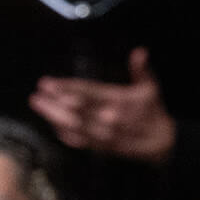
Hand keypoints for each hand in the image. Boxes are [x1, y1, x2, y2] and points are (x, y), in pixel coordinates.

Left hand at [28, 48, 175, 163]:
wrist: (163, 144)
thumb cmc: (153, 112)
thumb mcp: (150, 88)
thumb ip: (141, 69)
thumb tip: (140, 51)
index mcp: (118, 101)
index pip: (87, 93)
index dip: (66, 88)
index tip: (49, 83)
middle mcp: (108, 119)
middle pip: (75, 110)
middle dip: (54, 102)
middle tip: (36, 94)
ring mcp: (104, 135)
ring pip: (74, 127)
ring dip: (53, 117)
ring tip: (38, 105)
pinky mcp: (102, 148)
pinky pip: (80, 142)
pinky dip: (65, 135)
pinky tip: (52, 125)